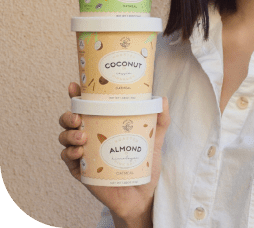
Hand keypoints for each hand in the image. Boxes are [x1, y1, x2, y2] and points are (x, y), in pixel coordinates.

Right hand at [59, 82, 169, 225]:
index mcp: (104, 122)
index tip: (74, 86)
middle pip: (69, 120)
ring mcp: (84, 153)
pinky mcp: (82, 171)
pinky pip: (67, 159)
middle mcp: (91, 134)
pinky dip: (70, 153)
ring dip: (69, 134)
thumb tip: (162, 98)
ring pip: (65, 138)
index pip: (86, 105)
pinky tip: (80, 152)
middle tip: (78, 117)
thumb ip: (160, 119)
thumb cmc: (145, 163)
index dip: (76, 94)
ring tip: (83, 136)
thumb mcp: (155, 138)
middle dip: (68, 115)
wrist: (142, 194)